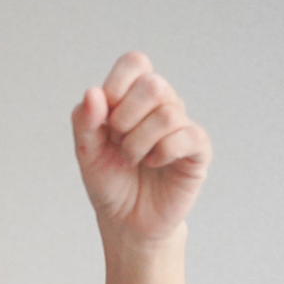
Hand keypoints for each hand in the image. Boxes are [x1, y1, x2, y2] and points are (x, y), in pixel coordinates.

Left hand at [71, 52, 211, 244]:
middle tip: (117, 142)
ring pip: (167, 113)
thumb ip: (85, 122)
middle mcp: (161, 105)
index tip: (105, 117)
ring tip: (130, 160)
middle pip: (153, 84)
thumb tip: (93, 92)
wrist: (126, 220)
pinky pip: (187, 135)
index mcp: (133, 98)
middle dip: (125, 118)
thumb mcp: (87, 153)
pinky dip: (162, 152)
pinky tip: (153, 164)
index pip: (135, 62)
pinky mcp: (198, 149)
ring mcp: (182, 126)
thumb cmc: (109, 182)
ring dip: (138, 143)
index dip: (118, 84)